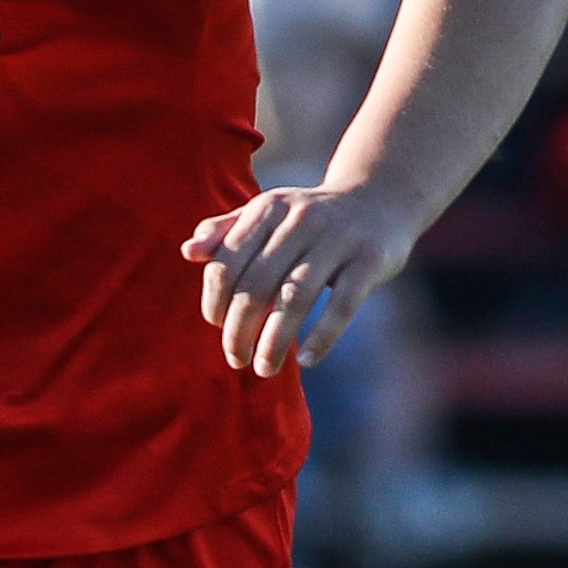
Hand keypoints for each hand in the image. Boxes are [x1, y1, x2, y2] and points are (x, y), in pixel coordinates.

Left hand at [180, 184, 418, 376]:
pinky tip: (305, 360)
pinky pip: (342, 304)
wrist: (380, 198)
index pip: (227, 261)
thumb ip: (225, 231)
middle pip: (257, 284)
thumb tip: (188, 252)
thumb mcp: (267, 213)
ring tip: (264, 369)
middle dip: (240, 329)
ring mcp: (338, 240)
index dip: (216, 299)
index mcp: (267, 208)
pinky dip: (322, 335)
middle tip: (235, 359)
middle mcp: (300, 220)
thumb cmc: (308, 216)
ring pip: (295, 297)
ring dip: (275, 340)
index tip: (217, 326)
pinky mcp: (371, 260)